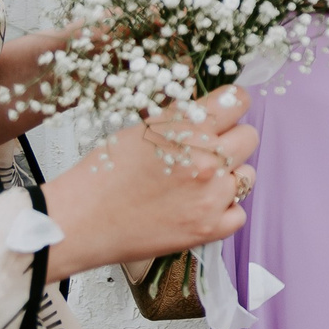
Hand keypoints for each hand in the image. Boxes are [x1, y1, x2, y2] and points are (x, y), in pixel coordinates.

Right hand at [44, 86, 260, 278]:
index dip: (231, 105)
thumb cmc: (101, 177)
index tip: (226, 112)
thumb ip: (183, 119)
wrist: (78, 222)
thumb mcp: (141, 130)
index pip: (238, 100)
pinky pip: (239, 212)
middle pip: (249, 137)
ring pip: (248, 175)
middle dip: (230, 141)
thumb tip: (214, 107)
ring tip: (194, 184)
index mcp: (187, 130)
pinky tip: (197, 207)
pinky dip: (223, 211)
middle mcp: (205, 161)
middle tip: (205, 153)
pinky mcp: (210, 228)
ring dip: (228, 177)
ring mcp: (211, 197)